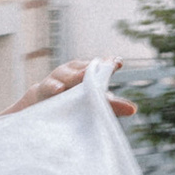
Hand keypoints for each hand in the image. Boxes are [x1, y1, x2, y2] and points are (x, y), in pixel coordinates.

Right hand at [16, 58, 140, 120]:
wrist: (41, 111)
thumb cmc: (71, 105)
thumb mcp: (92, 105)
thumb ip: (111, 106)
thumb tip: (133, 109)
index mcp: (86, 75)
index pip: (98, 67)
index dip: (107, 64)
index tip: (117, 63)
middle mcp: (71, 74)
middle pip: (81, 69)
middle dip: (91, 68)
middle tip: (104, 67)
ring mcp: (56, 81)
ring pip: (64, 75)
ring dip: (72, 75)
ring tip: (82, 76)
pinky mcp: (41, 91)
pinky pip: (46, 87)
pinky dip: (52, 86)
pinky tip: (58, 89)